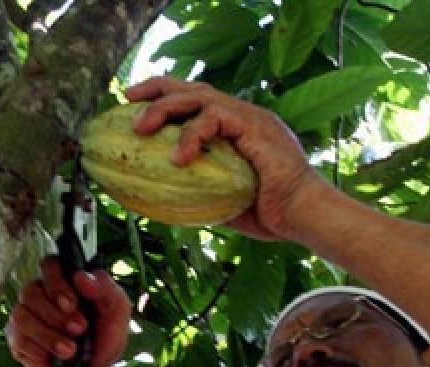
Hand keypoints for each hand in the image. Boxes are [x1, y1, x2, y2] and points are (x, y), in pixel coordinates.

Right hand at [6, 257, 130, 366]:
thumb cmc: (103, 342)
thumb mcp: (117, 315)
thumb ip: (107, 290)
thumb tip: (81, 276)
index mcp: (65, 282)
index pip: (49, 264)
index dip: (56, 282)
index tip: (72, 305)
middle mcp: (41, 294)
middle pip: (31, 290)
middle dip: (56, 315)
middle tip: (79, 331)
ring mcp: (25, 315)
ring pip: (22, 315)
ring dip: (48, 335)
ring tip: (70, 351)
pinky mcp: (16, 337)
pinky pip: (18, 337)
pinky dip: (39, 349)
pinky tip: (53, 357)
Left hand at [125, 77, 329, 241]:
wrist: (302, 215)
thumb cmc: (268, 213)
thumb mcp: (221, 201)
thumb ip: (196, 192)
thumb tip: (159, 202)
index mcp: (232, 128)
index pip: (194, 102)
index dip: (163, 99)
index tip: (133, 106)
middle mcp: (240, 115)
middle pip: (192, 88)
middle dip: (156, 89)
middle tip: (127, 99)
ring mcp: (249, 117)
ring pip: (199, 96)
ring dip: (165, 108)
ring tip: (140, 128)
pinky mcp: (255, 125)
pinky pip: (215, 118)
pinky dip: (191, 135)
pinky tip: (178, 157)